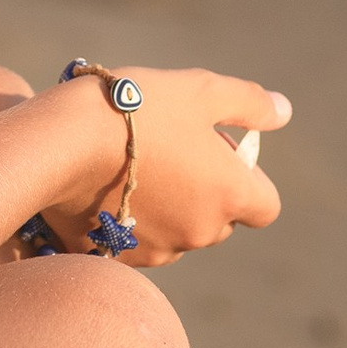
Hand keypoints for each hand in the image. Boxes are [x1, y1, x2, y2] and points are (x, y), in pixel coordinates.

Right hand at [42, 64, 288, 265]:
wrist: (62, 143)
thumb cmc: (138, 109)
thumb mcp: (201, 90)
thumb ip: (249, 104)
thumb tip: (284, 112)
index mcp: (230, 195)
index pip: (266, 206)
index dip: (248, 180)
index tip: (218, 153)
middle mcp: (201, 232)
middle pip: (220, 222)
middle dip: (205, 195)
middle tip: (169, 152)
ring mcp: (158, 251)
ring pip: (176, 234)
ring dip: (166, 210)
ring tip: (130, 168)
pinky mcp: (117, 257)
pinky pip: (132, 244)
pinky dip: (127, 223)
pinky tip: (103, 189)